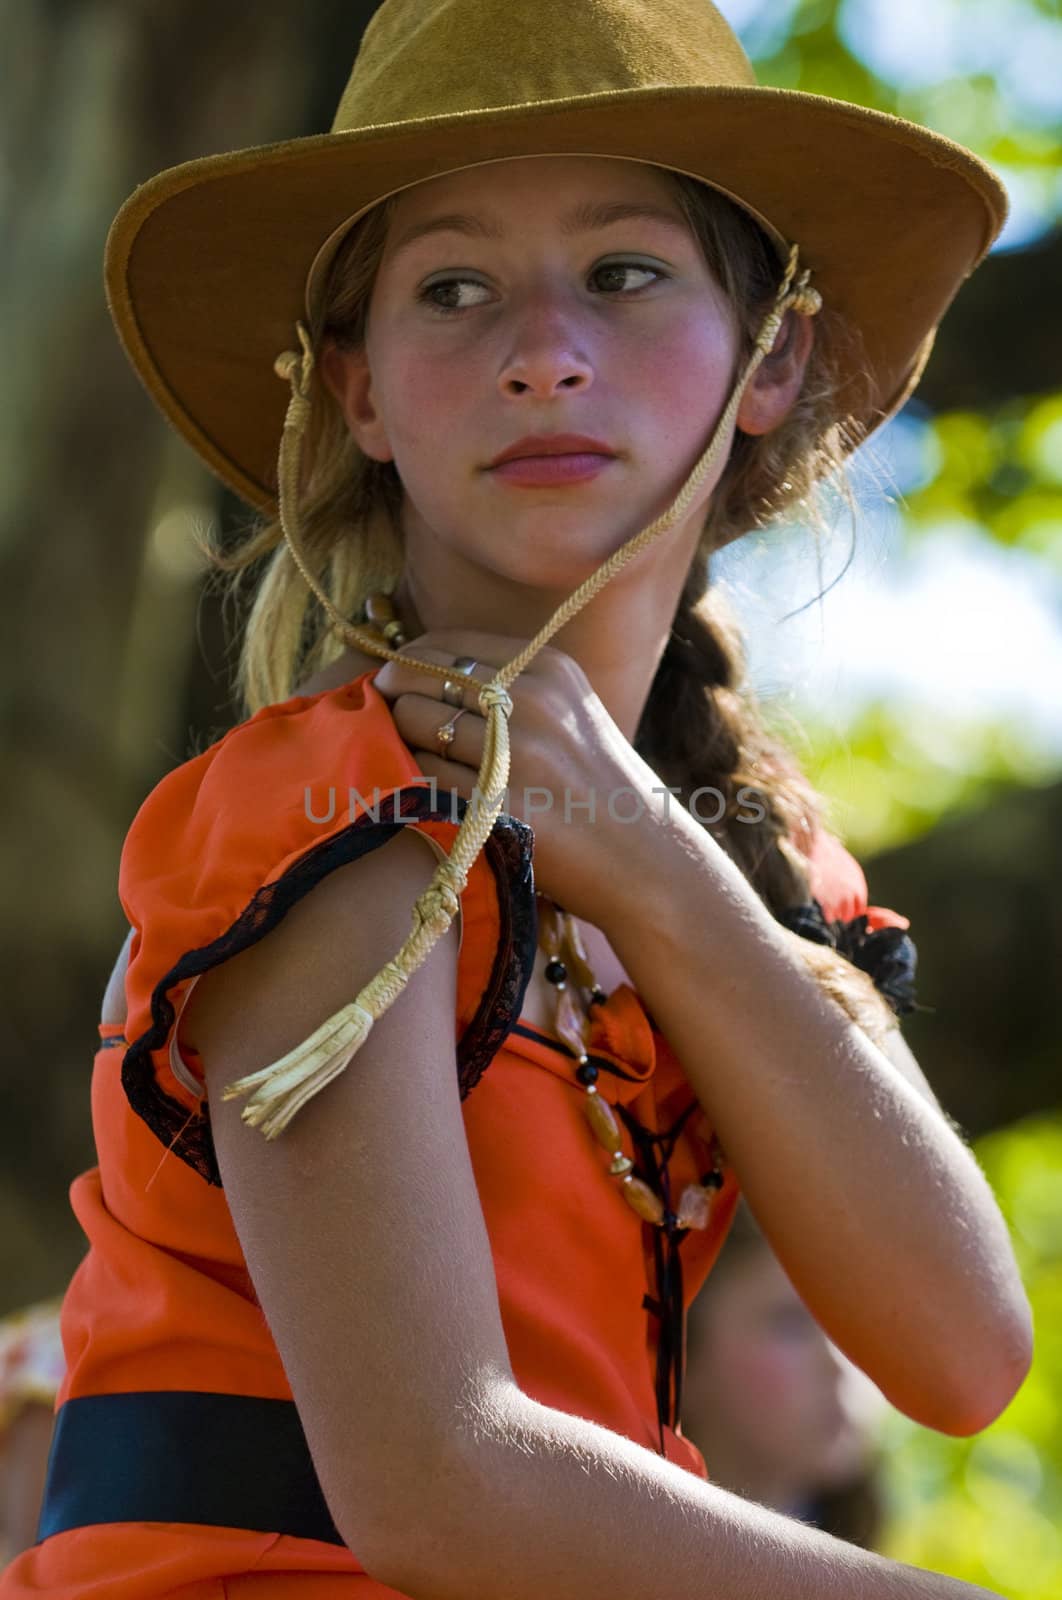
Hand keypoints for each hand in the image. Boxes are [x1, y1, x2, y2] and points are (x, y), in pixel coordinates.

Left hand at [370, 629, 654, 924]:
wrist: (642, 857)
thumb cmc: (595, 786)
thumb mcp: (568, 712)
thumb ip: (507, 683)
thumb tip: (414, 668)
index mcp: (548, 668)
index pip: (446, 645)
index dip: (407, 662)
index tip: (393, 682)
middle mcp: (532, 701)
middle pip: (422, 679)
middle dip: (394, 699)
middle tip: (387, 722)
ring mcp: (515, 753)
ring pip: (416, 723)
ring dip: (399, 741)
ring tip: (410, 759)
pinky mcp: (499, 804)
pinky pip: (424, 776)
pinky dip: (413, 782)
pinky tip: (426, 792)